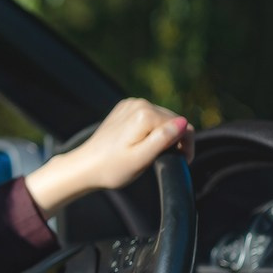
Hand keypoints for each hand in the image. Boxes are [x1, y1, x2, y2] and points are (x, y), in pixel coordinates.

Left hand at [25, 98, 193, 218]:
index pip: (183, 125)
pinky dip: (151, 130)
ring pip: (162, 119)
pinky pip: (149, 117)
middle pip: (173, 120)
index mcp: (144, 114)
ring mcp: (130, 104)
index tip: (182, 161)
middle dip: (176, 139)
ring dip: (163, 135)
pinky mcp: (124, 109)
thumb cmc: (112, 168)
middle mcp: (138, 104)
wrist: (85, 167)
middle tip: (167, 160)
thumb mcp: (141, 159)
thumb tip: (183, 123)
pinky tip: (142, 144)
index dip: (186, 145)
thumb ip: (163, 139)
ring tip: (152, 154)